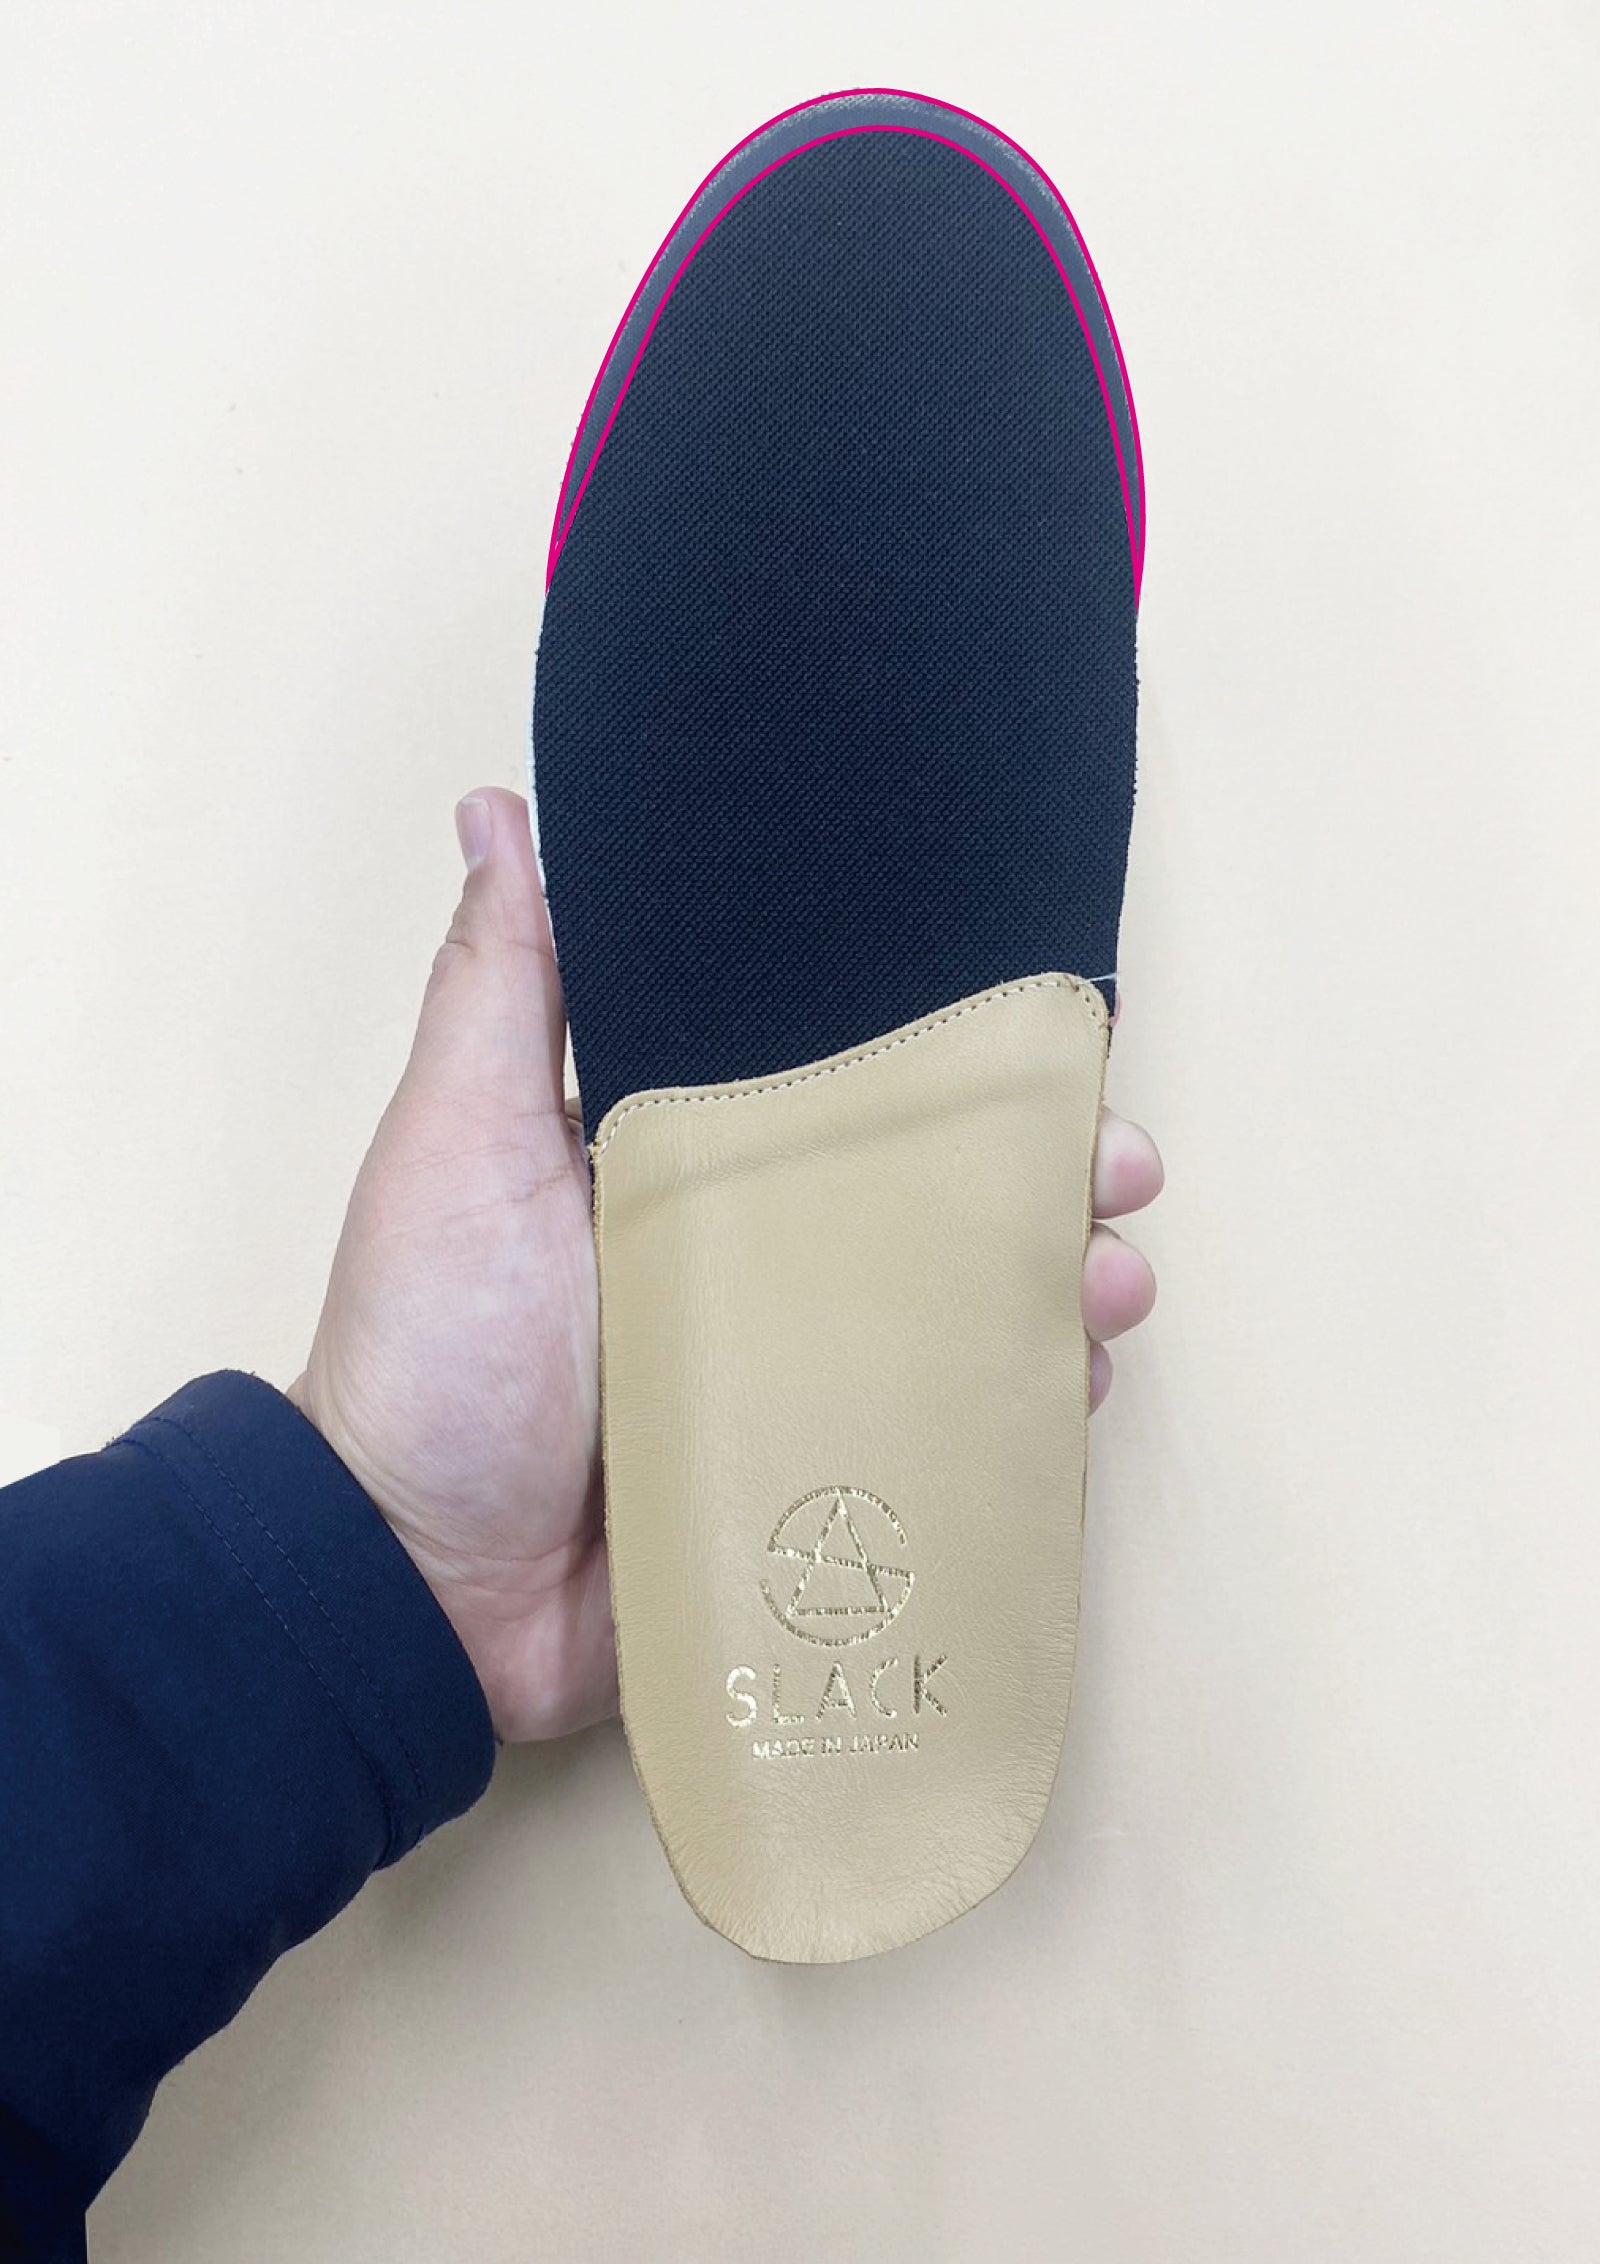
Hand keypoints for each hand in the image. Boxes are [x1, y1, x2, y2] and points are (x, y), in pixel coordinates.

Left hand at [290, 788, 1161, 1742]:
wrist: (420, 1582)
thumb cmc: (431, 1344)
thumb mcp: (460, 1136)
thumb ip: (503, 981)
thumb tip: (499, 808)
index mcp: (691, 1158)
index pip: (850, 1080)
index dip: (951, 1051)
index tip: (1041, 1025)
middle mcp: (760, 1253)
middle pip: (936, 1187)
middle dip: (1046, 1164)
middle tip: (1114, 1162)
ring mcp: (799, 1368)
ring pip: (965, 1304)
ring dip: (1060, 1279)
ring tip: (1110, 1278)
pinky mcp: (822, 1476)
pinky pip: (950, 1428)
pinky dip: (1024, 1404)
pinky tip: (1076, 1381)